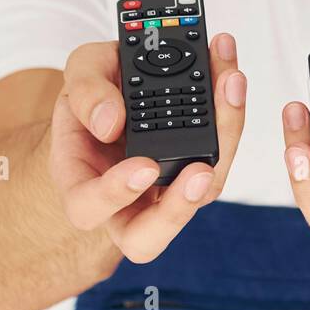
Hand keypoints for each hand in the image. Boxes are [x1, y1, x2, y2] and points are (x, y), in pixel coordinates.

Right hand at [50, 33, 245, 262]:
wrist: (121, 85)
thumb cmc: (93, 96)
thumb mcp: (79, 74)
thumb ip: (86, 92)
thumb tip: (110, 122)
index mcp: (81, 183)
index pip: (89, 209)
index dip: (116, 194)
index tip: (143, 165)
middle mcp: (128, 199)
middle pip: (151, 235)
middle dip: (181, 205)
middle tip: (201, 171)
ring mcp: (168, 188)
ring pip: (204, 188)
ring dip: (224, 134)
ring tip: (228, 83)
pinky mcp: (200, 164)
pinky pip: (221, 150)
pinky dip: (229, 111)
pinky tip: (228, 75)